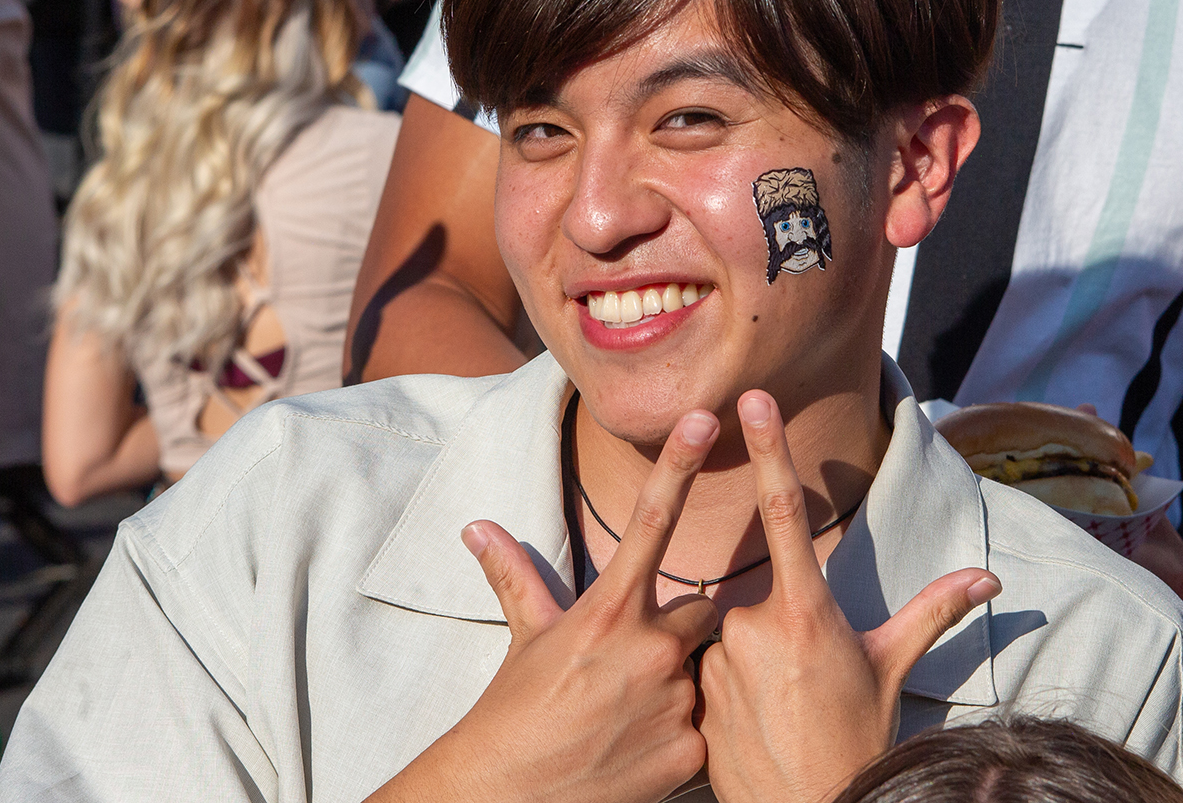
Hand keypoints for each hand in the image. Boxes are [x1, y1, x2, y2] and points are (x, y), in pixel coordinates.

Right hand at [379, 412, 720, 802]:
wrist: (507, 797)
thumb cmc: (513, 712)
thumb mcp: (522, 639)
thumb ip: (513, 578)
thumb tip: (477, 528)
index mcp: (608, 612)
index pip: (652, 522)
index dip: (678, 465)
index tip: (703, 418)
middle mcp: (650, 649)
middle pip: (701, 612)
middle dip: (680, 628)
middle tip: (637, 660)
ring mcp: (674, 701)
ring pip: (702, 672)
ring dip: (677, 684)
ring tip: (627, 713)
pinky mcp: (689, 751)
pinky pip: (705, 726)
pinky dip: (680, 733)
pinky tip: (639, 748)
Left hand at [697, 391, 1000, 802]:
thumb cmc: (856, 741)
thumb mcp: (891, 670)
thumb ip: (932, 613)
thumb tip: (988, 578)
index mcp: (804, 613)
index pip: (784, 512)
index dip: (769, 450)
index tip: (749, 401)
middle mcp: (751, 628)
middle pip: (755, 592)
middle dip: (775, 627)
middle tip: (797, 683)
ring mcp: (715, 661)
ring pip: (727, 631)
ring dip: (749, 657)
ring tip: (775, 709)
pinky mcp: (691, 692)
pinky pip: (703, 666)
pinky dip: (725, 683)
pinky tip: (749, 721)